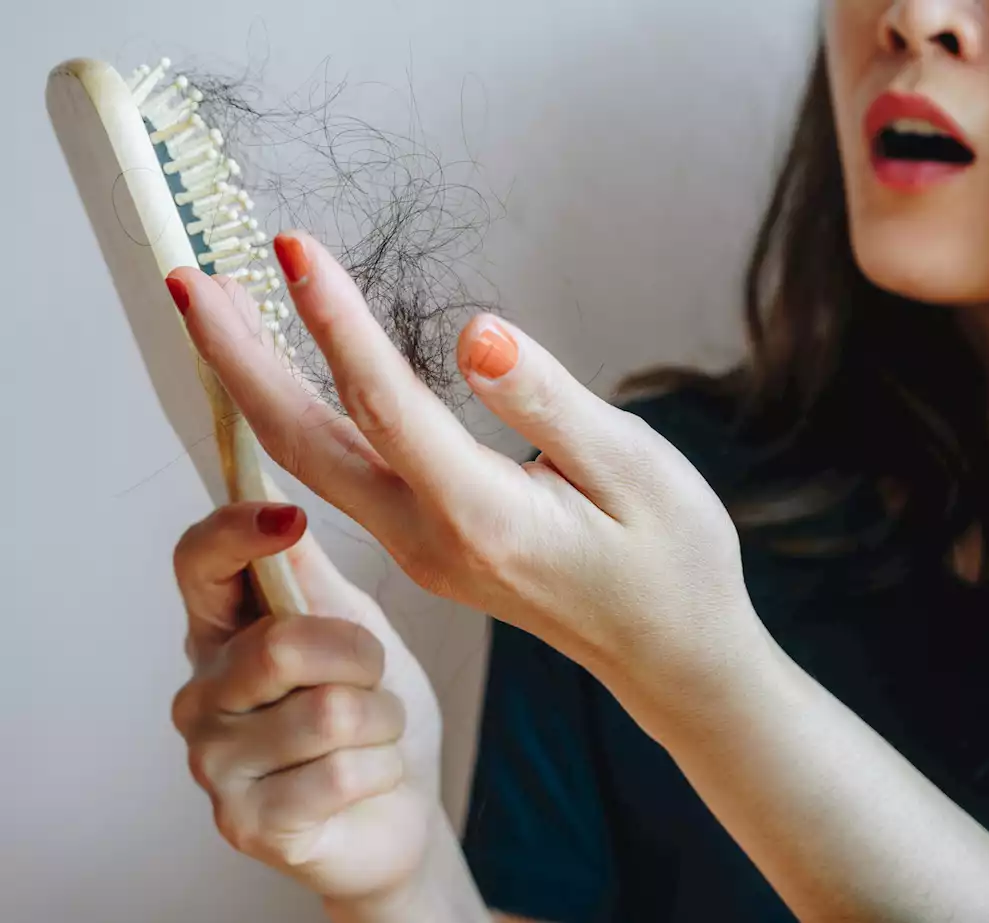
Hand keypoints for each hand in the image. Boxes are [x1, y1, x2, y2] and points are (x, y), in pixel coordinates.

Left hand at [168, 234, 762, 709]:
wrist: (669, 652)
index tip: (289, 247)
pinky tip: (286, 376)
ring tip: (220, 310)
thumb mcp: (634, 469)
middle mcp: (430, 537)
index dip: (333, 320)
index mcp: (482, 515)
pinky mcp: (427, 544)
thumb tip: (474, 333)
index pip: (383, 403)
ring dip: (255, 385)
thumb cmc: (671, 558)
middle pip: (303, 443)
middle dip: (237, 359)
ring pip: (312, 461)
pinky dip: (297, 415)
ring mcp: (420, 547)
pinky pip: (340, 476)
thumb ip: (548, 402)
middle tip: (189, 279)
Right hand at [170, 501, 441, 904]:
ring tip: (374, 732)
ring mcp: (214, 763)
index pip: (196, 564)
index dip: (235, 532)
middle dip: (361, 658)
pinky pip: (341, 774)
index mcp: (221, 632)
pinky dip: (382, 769)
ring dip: (382, 720)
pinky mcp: (246, 823)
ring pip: (326, 713)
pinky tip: (369, 778)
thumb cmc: (371, 709)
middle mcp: (202, 693)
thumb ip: (308, 571)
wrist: (398, 808)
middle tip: (374, 677)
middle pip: (282, 644)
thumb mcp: (353, 626)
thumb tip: (272, 488)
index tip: (289, 520)